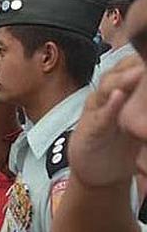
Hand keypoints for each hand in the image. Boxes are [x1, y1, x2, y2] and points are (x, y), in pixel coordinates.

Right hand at [69, 56, 145, 189]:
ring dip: (122, 80)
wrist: (100, 173)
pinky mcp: (89, 129)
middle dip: (133, 63)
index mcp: (122, 91)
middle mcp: (107, 96)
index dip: (139, 58)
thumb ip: (143, 99)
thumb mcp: (139, 119)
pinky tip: (117, 98)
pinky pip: (99, 116)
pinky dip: (108, 106)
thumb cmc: (125, 143)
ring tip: (138, 73)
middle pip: (118, 72)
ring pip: (106, 88)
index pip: (131, 66)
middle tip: (146, 58)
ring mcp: (97, 111)